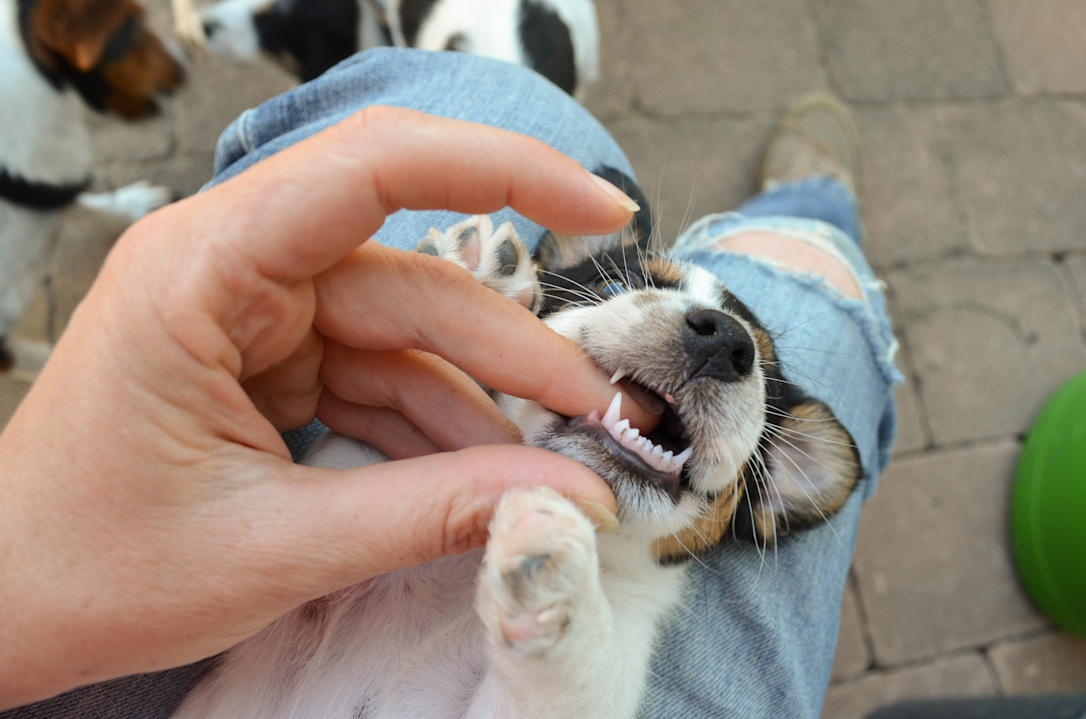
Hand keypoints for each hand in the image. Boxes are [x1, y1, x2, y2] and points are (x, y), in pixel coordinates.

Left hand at [0, 107, 656, 707]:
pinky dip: (438, 428)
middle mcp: (236, 268)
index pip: (372, 169)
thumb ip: (430, 513)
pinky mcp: (276, 360)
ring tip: (554, 465)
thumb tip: (566, 498)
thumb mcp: (276, 546)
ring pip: (411, 335)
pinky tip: (485, 477)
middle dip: (512, 350)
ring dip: (483, 402)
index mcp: (204, 270)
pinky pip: (385, 377)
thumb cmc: (92, 569)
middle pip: (414, 279)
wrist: (7, 608)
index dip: (501, 167)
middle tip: (597, 414)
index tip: (601, 206)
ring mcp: (259, 315)